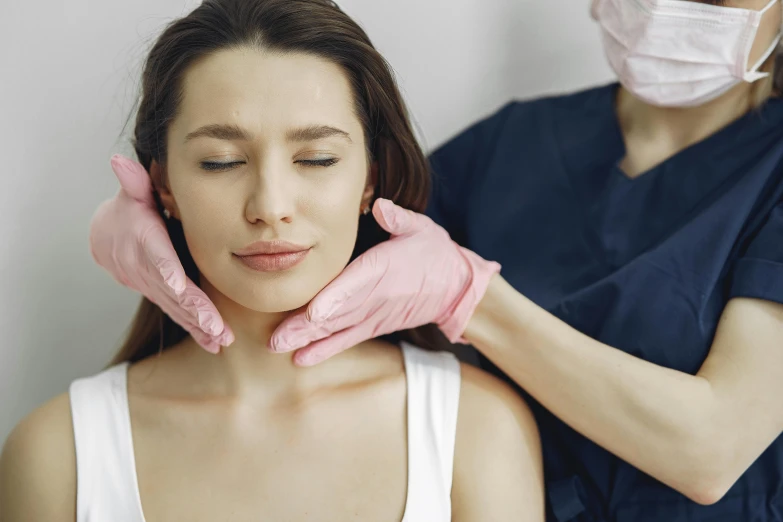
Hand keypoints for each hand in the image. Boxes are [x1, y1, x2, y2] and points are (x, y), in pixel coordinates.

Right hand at [89, 154, 233, 352]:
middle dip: (193, 309)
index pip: (154, 254)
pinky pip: (177, 313)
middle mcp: (143, 267)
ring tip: (222, 340)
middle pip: (170, 289)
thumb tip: (121, 163)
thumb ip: (134, 182)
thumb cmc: (132, 207)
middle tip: (216, 326)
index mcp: (141, 239)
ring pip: (176, 307)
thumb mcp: (133, 193)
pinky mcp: (159, 295)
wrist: (109, 234)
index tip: (180, 284)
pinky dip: (195, 329)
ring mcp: (150, 285)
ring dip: (198, 325)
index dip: (165, 269)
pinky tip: (215, 344)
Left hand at [269, 198, 499, 365]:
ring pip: (337, 329)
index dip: (334, 299)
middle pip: (337, 312)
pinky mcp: (374, 326)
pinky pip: (347, 340)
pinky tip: (301, 358)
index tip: (313, 313)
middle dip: (306, 325)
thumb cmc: (434, 252)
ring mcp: (373, 315)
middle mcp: (376, 296)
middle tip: (276, 338)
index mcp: (384, 268)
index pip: (356, 284)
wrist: (455, 288)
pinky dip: (325, 350)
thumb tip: (380, 205)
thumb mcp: (421, 228)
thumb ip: (399, 218)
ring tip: (279, 347)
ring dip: (307, 339)